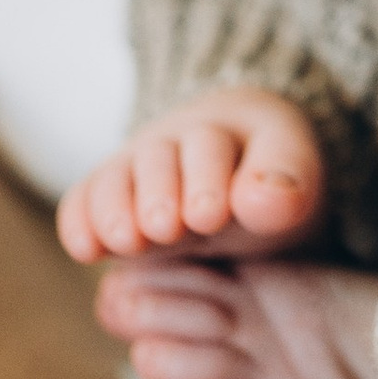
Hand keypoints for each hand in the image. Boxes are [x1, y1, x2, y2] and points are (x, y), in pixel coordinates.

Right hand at [57, 83, 324, 262]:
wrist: (241, 167)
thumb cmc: (270, 186)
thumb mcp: (296, 187)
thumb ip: (284, 191)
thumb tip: (256, 200)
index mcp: (246, 129)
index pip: (228, 145)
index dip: (212, 178)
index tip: (210, 214)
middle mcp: (189, 136)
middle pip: (166, 157)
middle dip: (163, 193)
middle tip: (166, 228)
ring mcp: (145, 160)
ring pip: (122, 174)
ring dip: (118, 207)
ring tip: (127, 241)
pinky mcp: (111, 188)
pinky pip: (86, 196)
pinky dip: (81, 219)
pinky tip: (86, 250)